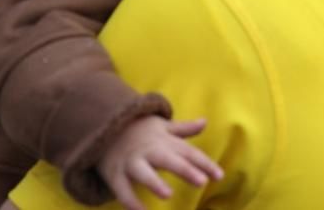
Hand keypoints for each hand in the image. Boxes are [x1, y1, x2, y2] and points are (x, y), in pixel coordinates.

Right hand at [99, 116, 222, 209]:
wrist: (103, 126)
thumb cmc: (140, 130)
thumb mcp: (162, 127)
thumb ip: (183, 129)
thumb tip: (205, 122)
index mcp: (164, 141)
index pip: (188, 152)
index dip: (204, 163)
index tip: (220, 176)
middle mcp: (149, 151)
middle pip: (169, 160)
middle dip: (185, 170)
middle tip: (202, 181)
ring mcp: (131, 162)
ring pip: (143, 173)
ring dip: (154, 182)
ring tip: (168, 194)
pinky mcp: (115, 174)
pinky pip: (122, 190)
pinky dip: (131, 202)